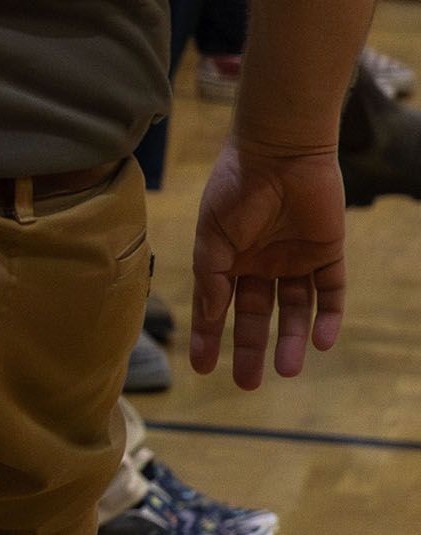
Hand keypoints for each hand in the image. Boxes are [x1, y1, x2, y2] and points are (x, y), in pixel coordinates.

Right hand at [190, 137, 346, 387]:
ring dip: (291, 340)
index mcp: (228, 258)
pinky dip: (329, 317)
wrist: (281, 151)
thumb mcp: (213, 236)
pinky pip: (332, 293)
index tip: (202, 368)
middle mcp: (261, 264)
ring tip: (287, 370)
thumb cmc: (235, 188)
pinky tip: (321, 341)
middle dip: (251, 349)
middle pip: (257, 316)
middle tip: (246, 383)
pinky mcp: (329, 253)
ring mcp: (296, 260)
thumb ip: (211, 276)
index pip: (217, 306)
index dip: (208, 336)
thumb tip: (206, 316)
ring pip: (296, 311)